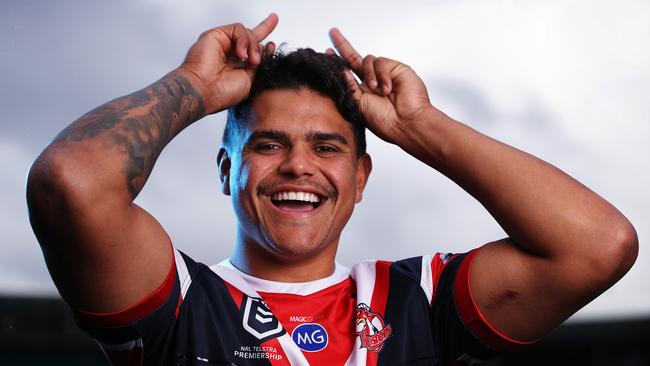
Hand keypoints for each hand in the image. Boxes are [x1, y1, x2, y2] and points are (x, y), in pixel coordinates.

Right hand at [178, 13, 278, 113]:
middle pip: (251, 35)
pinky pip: (238, 29)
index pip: (253, 50)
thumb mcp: (250, 80)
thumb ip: (258, 65)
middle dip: (265, 27)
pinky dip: (244, 40)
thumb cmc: (222, 93)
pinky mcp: (216, 35)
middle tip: (272, 35)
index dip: (265, 46)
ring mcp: (223, 44)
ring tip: (252, 60)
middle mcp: (230, 53)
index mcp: (238, 65)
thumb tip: (268, 49)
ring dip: (254, 46)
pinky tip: (241, 54)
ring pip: (247, 33)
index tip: (273, 46)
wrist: (204, 92)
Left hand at [328, 28, 437, 144]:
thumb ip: (349, 86)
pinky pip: (381, 62)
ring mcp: (384, 73)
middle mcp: (372, 80)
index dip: (337, 62)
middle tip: (332, 32)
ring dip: (369, 74)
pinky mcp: (396, 68)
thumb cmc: (383, 120)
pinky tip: (387, 89)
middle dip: (342, 45)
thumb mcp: (359, 104)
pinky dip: (381, 74)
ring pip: (367, 59)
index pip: (346, 72)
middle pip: (354, 58)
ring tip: (375, 90)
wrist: (405, 123)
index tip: (326, 52)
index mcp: (361, 91)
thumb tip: (341, 70)